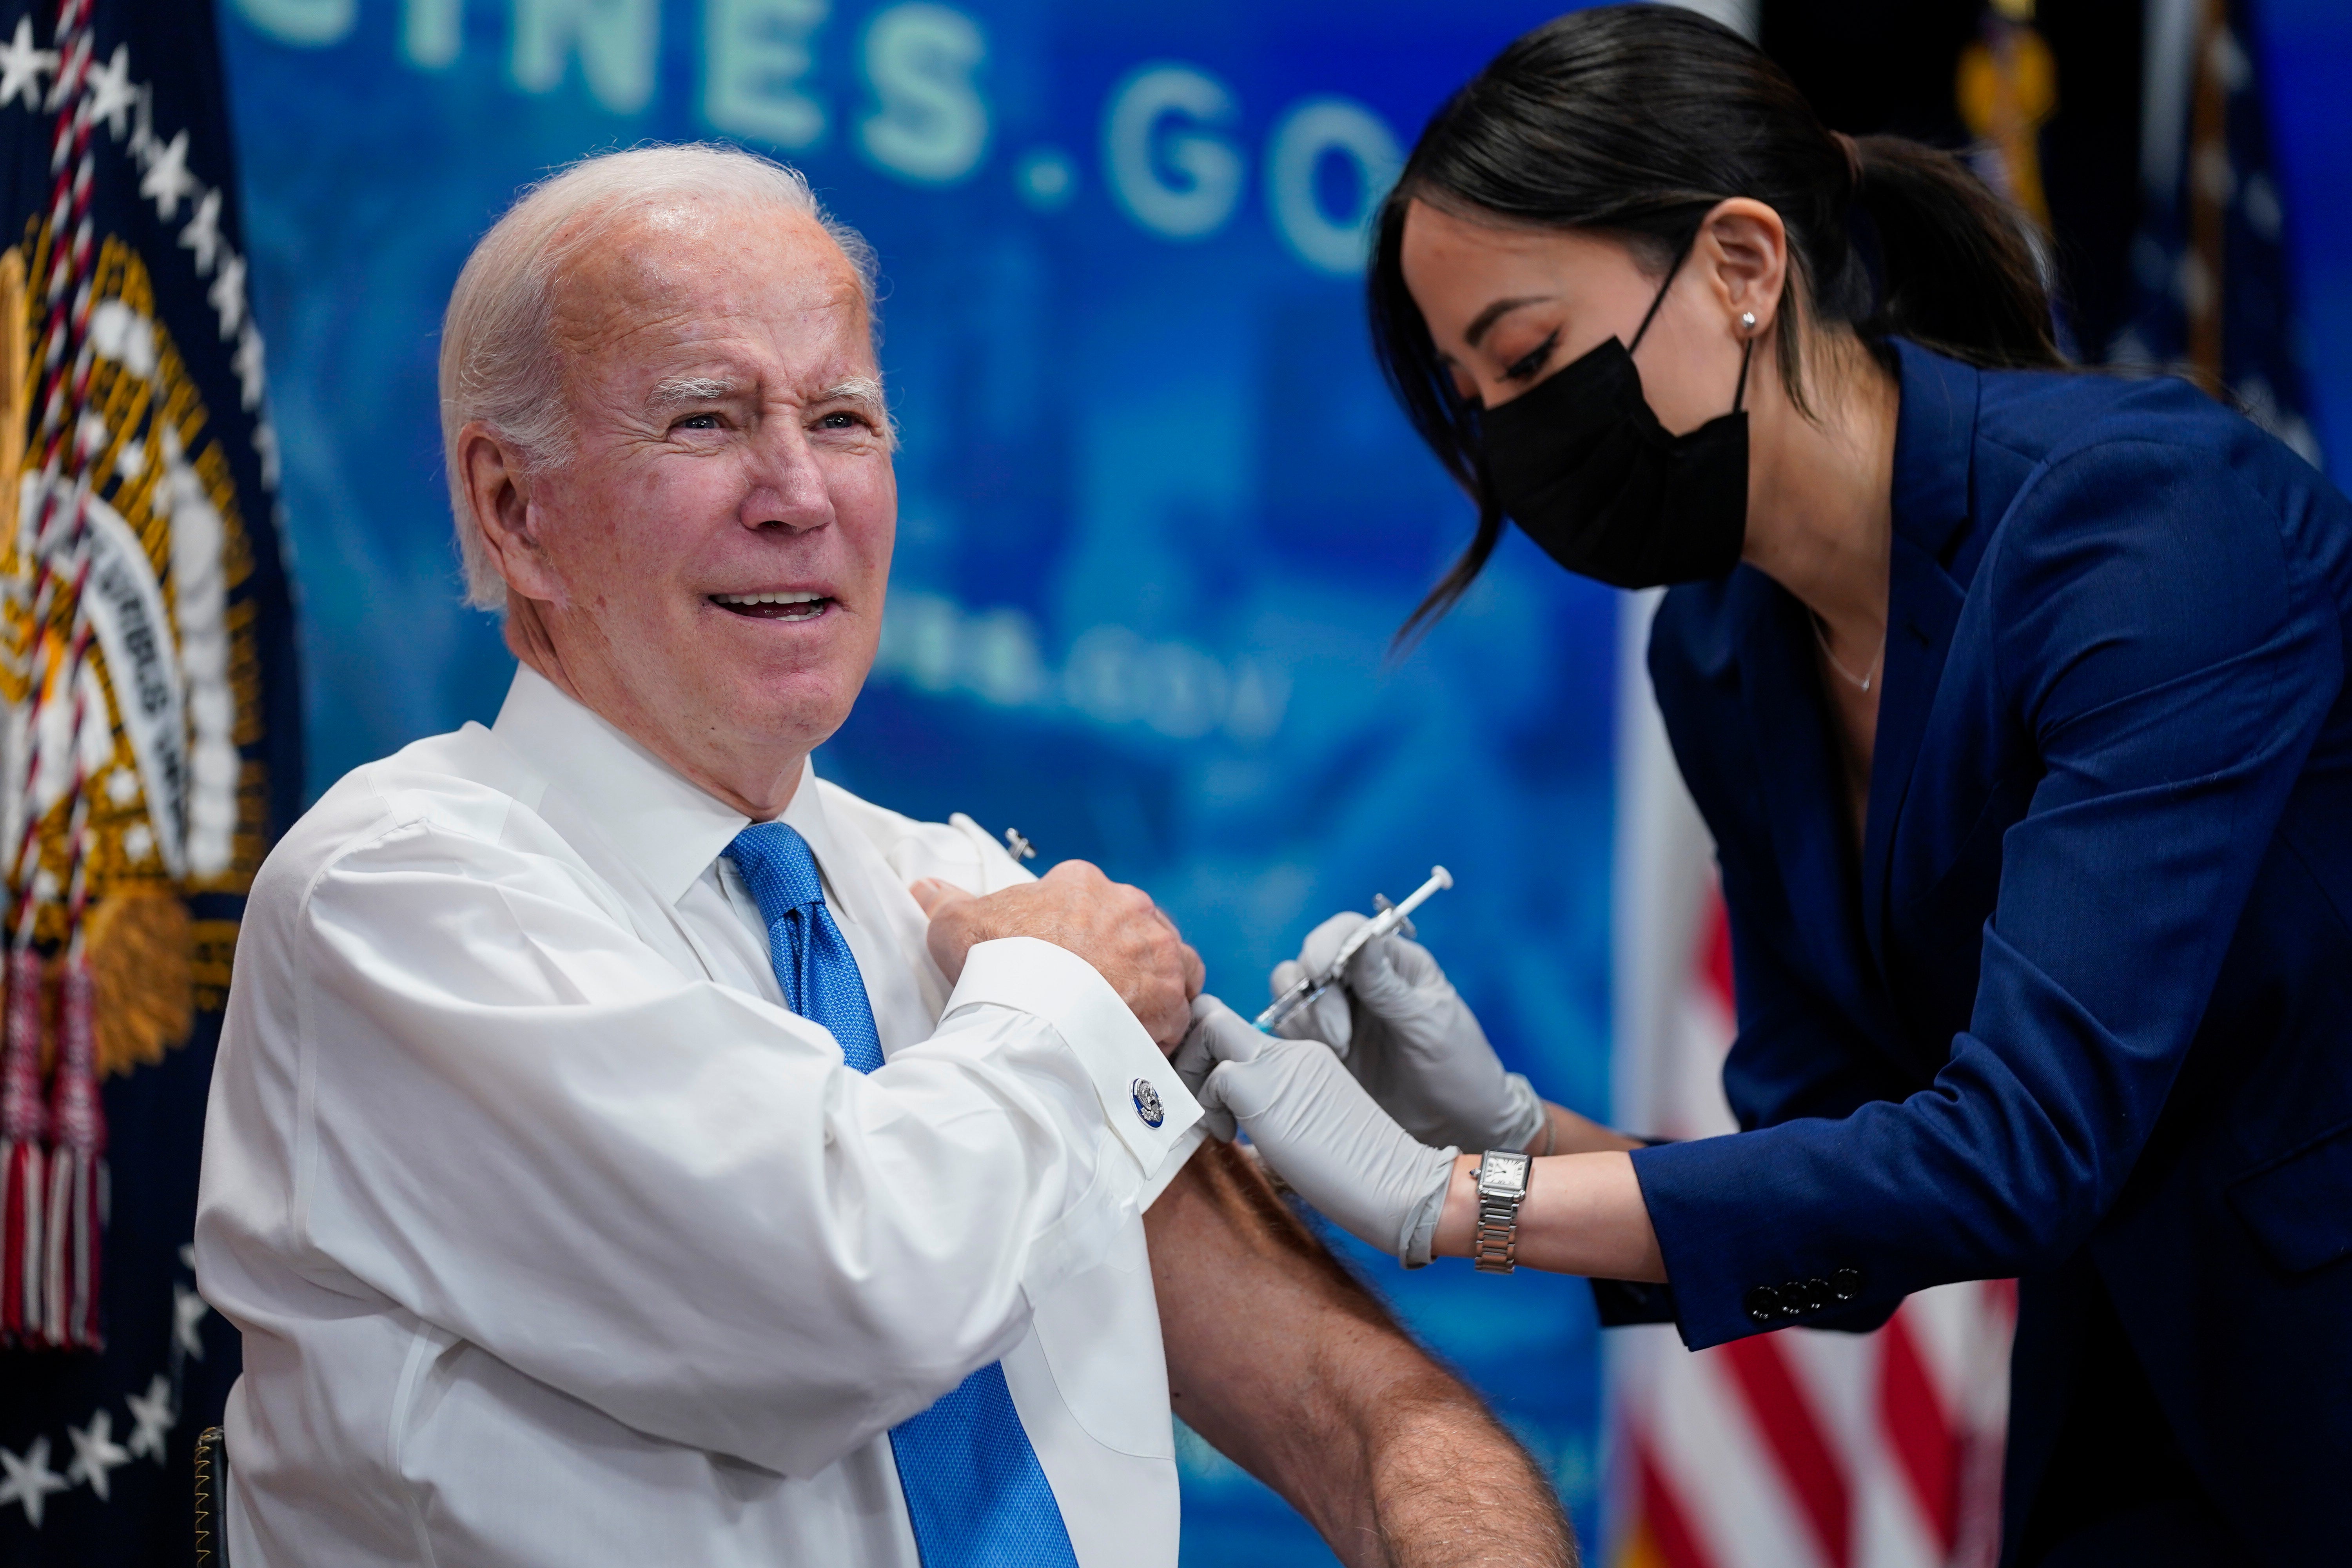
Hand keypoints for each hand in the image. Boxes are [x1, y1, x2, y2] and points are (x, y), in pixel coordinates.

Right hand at [916, 861, 1203, 1049]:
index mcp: (1081, 884)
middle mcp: (1128, 908)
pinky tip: (1138, 1037)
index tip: (1060, 954)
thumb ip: (946, 901)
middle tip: (1092, 986)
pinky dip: (1164, 1022)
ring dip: (1154, 980)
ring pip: (1168, 960)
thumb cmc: (997, 963)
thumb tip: (925, 888)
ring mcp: (1156, 951)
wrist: (1033, 1014)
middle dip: (1118, 951)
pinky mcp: (1171, 996)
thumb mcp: (957, 924)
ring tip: (1124, 1009)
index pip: (1085, 895)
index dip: (1071, 925)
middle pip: (1132, 925)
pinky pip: (1179, 1008)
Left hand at [1187, 996, 1457, 1264]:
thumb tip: (1228, 1132)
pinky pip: (1216, 1076)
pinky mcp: (1264, 1088)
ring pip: (1209, 1029)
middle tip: (1197, 1101)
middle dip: (1189, 1052)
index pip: (1239, 1031)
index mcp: (1303, 1059)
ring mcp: (1278, 1064)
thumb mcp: (1305, 1130)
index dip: (1208, 1050)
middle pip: (1216, 1017)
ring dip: (1194, 1074)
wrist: (1401, 1183)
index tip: (1206, 1092)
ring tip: (1217, 1122)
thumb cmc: (1358, 1174)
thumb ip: (1272, 1115)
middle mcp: (1291, 1050)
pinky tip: (1232, 1138)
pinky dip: (1209, 1106)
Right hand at [1270, 916, 1543, 1152]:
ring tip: (1340, 1053)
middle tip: (1341, 1039)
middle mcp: (1359, 981)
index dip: (1325, 943)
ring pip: (1291, 995)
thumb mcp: (1428, 1024)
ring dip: (1305, 1022)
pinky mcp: (1322, 1048)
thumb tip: (1362, 939)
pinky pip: (1288, 1031)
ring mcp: (1337, 1015)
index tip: (1320, 971)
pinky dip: (1295, 1042)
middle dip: (1315, 996)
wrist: (1455, 1127)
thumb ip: (1388, 986)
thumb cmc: (1457, 1067)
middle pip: (1308, 961)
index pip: (1348, 931)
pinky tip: (1326, 1063)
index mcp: (1393, 962)